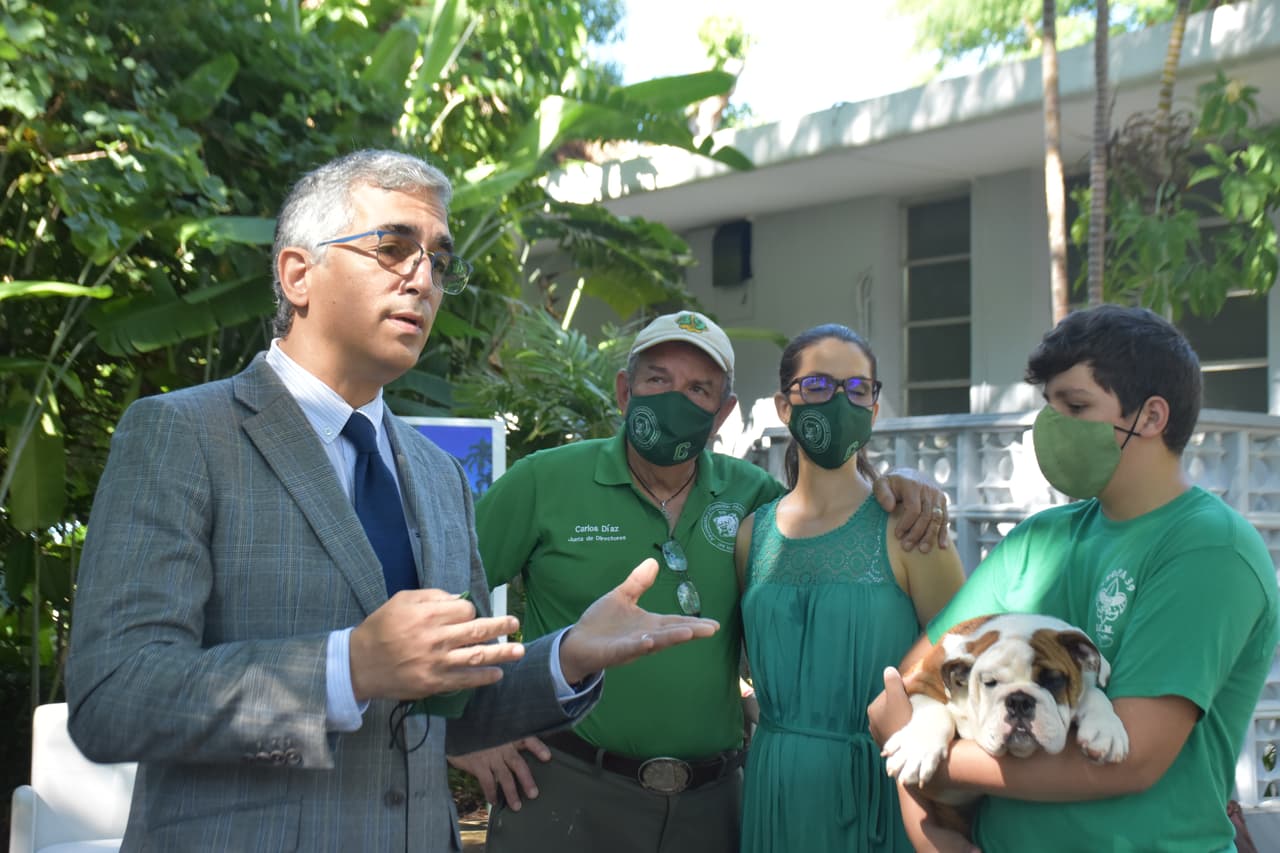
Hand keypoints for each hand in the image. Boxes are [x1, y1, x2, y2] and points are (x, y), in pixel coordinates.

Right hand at [349, 588, 523, 702]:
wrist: (360, 664)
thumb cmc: (381, 628)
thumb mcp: (402, 600)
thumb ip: (431, 596)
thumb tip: (458, 599)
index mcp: (428, 614)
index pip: (464, 610)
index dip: (470, 611)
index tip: (468, 615)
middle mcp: (436, 637)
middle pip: (476, 630)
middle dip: (500, 626)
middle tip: (515, 623)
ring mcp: (436, 662)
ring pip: (476, 656)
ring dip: (501, 653)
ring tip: (519, 650)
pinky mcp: (433, 683)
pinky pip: (464, 681)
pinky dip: (483, 678)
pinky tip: (498, 674)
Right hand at [448, 737, 550, 810]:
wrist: (455, 729)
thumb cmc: (476, 730)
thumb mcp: (492, 728)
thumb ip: (504, 738)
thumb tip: (515, 752)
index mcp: (508, 735)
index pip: (527, 739)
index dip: (538, 747)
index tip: (548, 757)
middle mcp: (502, 746)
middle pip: (518, 764)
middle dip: (526, 780)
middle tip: (534, 794)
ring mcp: (490, 756)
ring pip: (505, 777)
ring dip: (511, 792)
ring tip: (517, 806)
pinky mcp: (478, 764)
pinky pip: (488, 782)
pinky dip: (491, 793)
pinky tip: (494, 801)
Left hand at [558, 558, 719, 683]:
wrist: (577, 642)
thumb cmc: (601, 623)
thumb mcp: (622, 597)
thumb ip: (638, 583)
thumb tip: (654, 561)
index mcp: (649, 624)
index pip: (675, 623)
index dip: (694, 623)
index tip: (715, 625)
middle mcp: (645, 636)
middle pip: (671, 633)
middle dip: (691, 631)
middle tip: (712, 629)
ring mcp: (631, 646)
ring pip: (655, 642)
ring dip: (671, 638)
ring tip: (689, 633)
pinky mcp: (615, 652)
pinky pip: (629, 649)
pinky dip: (640, 646)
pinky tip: (649, 641)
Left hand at [867, 666, 912, 747]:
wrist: (909, 752)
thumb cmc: (904, 722)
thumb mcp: (899, 698)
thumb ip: (893, 682)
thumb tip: (889, 669)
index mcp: (873, 709)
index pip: (891, 694)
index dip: (904, 693)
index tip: (916, 697)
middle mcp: (872, 722)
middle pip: (893, 706)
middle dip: (903, 705)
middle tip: (917, 709)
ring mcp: (880, 734)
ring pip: (896, 718)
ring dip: (904, 717)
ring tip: (916, 720)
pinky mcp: (889, 745)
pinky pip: (897, 730)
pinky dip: (903, 729)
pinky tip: (912, 730)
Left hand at [873, 468, 949, 552]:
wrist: (907, 474)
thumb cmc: (891, 483)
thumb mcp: (881, 483)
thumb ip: (882, 494)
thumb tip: (889, 508)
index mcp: (913, 485)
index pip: (913, 509)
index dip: (906, 524)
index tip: (897, 535)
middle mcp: (928, 490)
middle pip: (926, 516)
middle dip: (917, 534)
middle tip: (906, 547)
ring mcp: (938, 496)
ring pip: (937, 519)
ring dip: (930, 536)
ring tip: (923, 550)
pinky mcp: (943, 502)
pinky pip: (945, 519)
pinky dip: (943, 533)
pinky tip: (941, 546)